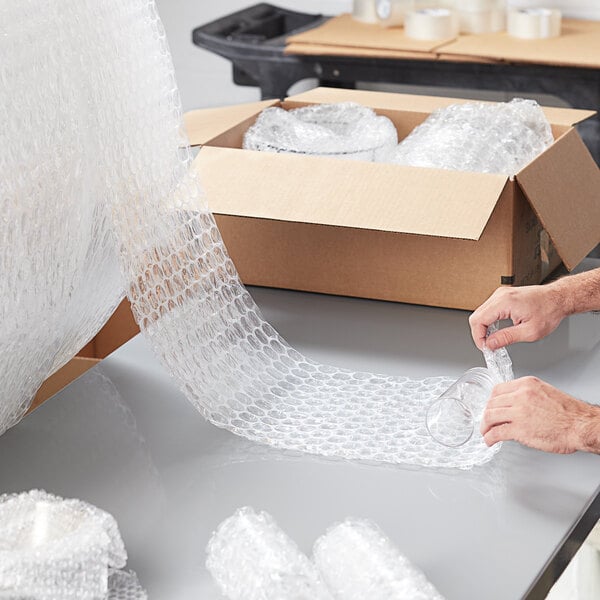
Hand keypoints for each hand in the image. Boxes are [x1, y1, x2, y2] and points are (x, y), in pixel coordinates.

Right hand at [469, 285, 565, 350]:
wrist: (558, 298)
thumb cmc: (549, 311)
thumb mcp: (530, 332)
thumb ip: (507, 338)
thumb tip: (490, 344)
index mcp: (504, 302)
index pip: (478, 320)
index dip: (478, 337)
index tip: (485, 347)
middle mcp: (500, 295)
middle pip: (476, 316)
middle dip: (479, 334)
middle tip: (489, 346)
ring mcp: (500, 294)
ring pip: (480, 313)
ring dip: (484, 328)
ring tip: (494, 340)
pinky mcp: (502, 296)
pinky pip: (488, 310)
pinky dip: (489, 321)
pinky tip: (496, 330)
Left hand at [480, 376, 599, 453]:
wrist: (581, 426)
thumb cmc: (569, 413)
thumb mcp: (545, 393)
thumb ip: (527, 395)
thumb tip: (514, 404)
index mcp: (527, 385)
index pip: (498, 390)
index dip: (491, 401)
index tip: (490, 407)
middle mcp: (521, 396)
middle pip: (492, 403)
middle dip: (486, 414)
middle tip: (486, 421)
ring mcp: (519, 412)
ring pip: (490, 416)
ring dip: (485, 426)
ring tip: (485, 432)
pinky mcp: (519, 429)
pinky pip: (496, 432)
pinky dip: (489, 437)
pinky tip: (490, 441)